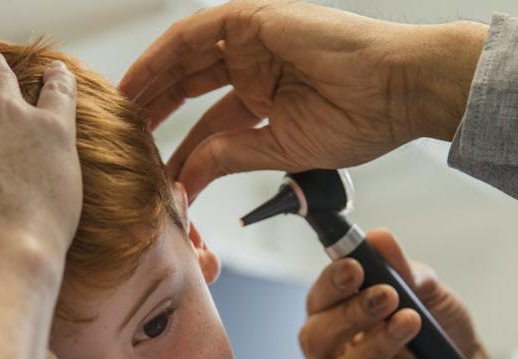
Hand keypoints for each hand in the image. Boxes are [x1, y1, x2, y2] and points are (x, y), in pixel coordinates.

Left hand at [119, 0, 486, 199]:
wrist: (401, 90)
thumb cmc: (362, 119)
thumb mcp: (280, 148)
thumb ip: (230, 157)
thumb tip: (186, 181)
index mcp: (268, 93)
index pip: (208, 116)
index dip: (177, 139)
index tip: (148, 167)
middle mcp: (256, 61)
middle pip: (187, 84)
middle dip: (151, 110)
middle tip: (117, 138)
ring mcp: (254, 38)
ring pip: (184, 58)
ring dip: (148, 83)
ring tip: (116, 113)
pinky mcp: (253, 18)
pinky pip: (195, 35)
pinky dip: (163, 56)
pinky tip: (137, 83)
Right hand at [299, 229, 517, 358]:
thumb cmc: (441, 335)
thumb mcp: (431, 296)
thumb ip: (406, 271)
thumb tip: (380, 238)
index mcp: (342, 312)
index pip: (321, 295)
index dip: (332, 280)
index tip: (355, 268)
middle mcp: (333, 348)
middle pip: (316, 332)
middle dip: (350, 311)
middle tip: (388, 296)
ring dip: (369, 342)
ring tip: (407, 324)